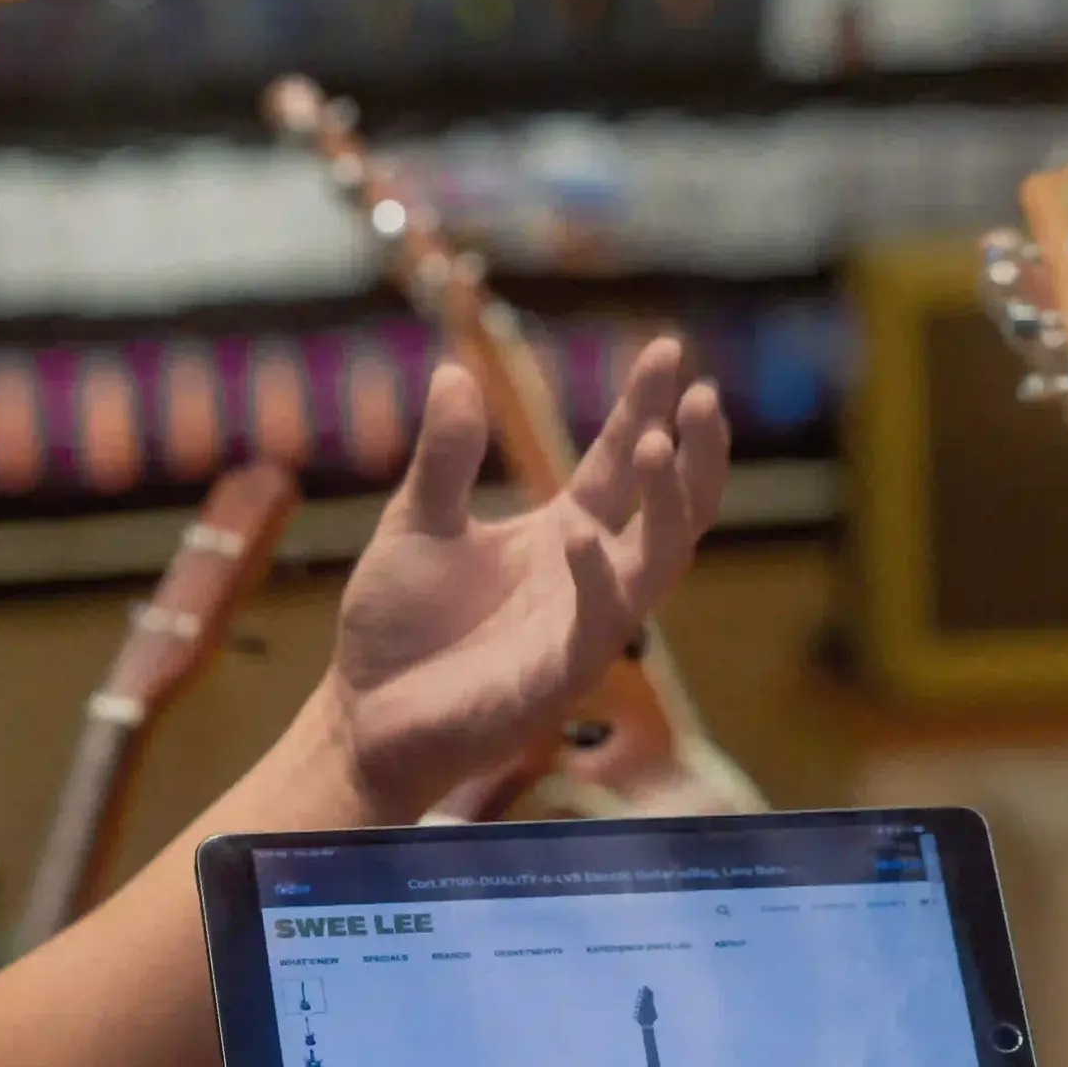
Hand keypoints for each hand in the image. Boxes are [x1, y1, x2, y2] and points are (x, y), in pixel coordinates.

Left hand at [322, 341, 728, 819]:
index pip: (620, 461)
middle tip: (703, 395)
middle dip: (695, 454)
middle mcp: (590, 576)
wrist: (364, 716)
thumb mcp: (416, 521)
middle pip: (672, 509)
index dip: (646, 406)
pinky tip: (579, 533)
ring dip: (668, 504)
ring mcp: (583, 626)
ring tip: (658, 442)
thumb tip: (454, 372)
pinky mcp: (559, 676)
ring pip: (659, 562)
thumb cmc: (398, 626)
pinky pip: (597, 624)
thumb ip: (444, 457)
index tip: (669, 350)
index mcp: (565, 533)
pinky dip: (596, 578)